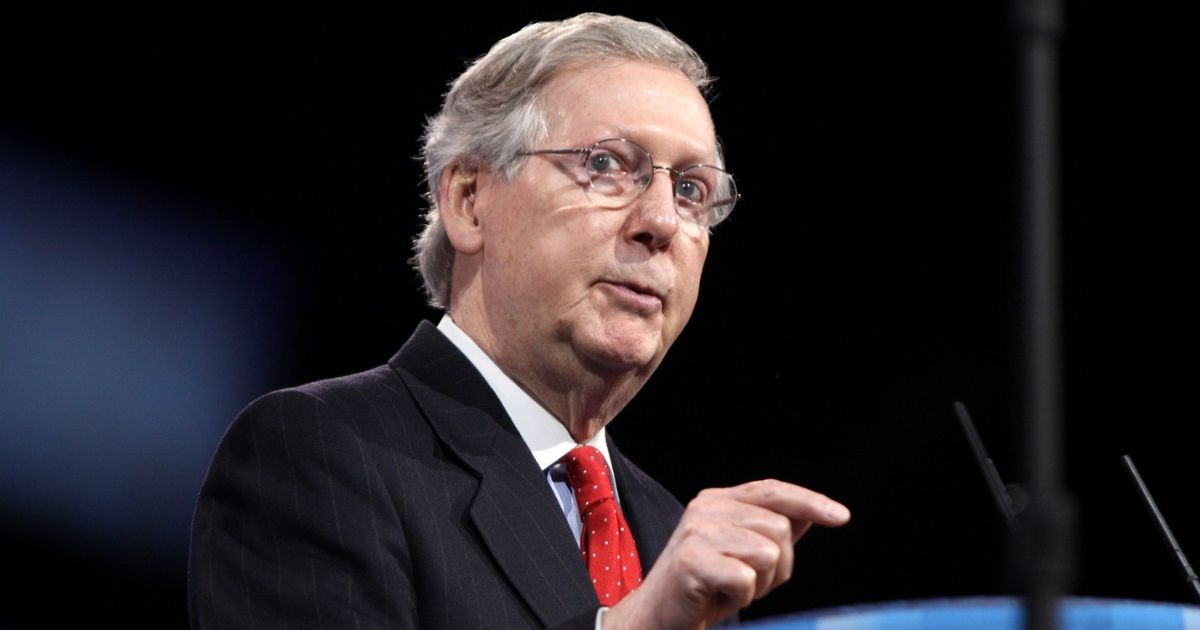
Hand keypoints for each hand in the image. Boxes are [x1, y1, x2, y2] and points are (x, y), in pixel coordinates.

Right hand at [603, 479, 849, 629]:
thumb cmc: (703, 589)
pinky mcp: (692, 561)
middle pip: (780, 527)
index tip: (842, 517)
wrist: (657, 618)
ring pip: (768, 553)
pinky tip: (718, 598)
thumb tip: (809, 513)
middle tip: (748, 583)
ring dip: (760, 584)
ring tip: (730, 589)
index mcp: (717, 500)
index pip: (773, 491)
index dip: (810, 502)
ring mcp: (697, 532)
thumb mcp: (741, 555)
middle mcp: (706, 508)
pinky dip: (741, 597)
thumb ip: (769, 531)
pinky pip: (747, 579)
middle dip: (779, 565)